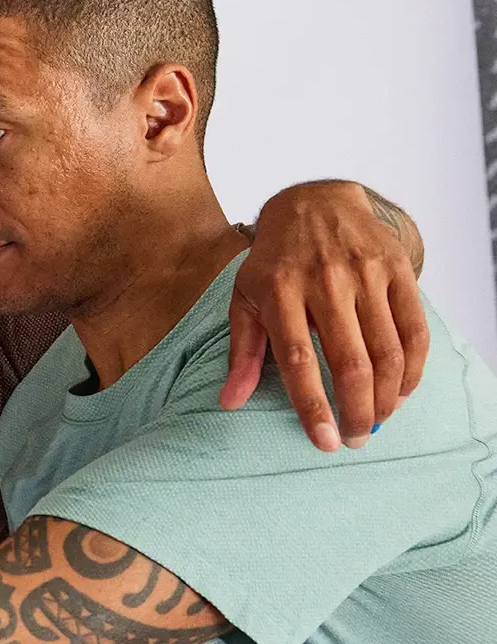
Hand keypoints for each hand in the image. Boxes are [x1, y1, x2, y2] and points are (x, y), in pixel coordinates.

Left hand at [223, 181, 427, 451]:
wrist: (316, 202)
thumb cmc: (276, 261)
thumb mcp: (246, 297)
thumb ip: (242, 352)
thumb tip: (229, 403)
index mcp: (279, 291)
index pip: (298, 359)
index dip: (313, 405)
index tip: (324, 441)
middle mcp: (324, 282)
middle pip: (350, 363)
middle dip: (357, 411)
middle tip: (354, 439)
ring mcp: (365, 275)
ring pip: (388, 352)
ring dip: (387, 398)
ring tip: (376, 420)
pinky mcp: (397, 271)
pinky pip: (415, 331)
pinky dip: (413, 370)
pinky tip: (401, 391)